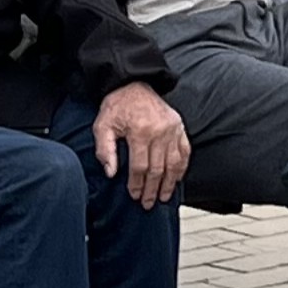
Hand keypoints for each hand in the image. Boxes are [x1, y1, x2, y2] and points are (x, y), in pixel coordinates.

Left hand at [90, 81, 189, 205]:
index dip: (137, 185)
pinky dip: (182, 168)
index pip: (140, 167)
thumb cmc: (117, 105)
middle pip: (157, 169)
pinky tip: (177, 179)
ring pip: (174, 164)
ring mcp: (173, 130)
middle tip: (148, 203)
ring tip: (163, 197)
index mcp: (140, 131)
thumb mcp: (102, 125)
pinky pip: (185, 152)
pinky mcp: (179, 128)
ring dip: (169, 183)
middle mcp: (160, 132)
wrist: (134, 84)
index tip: (134, 196)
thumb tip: (111, 172)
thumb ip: (104, 149)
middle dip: (152, 189)